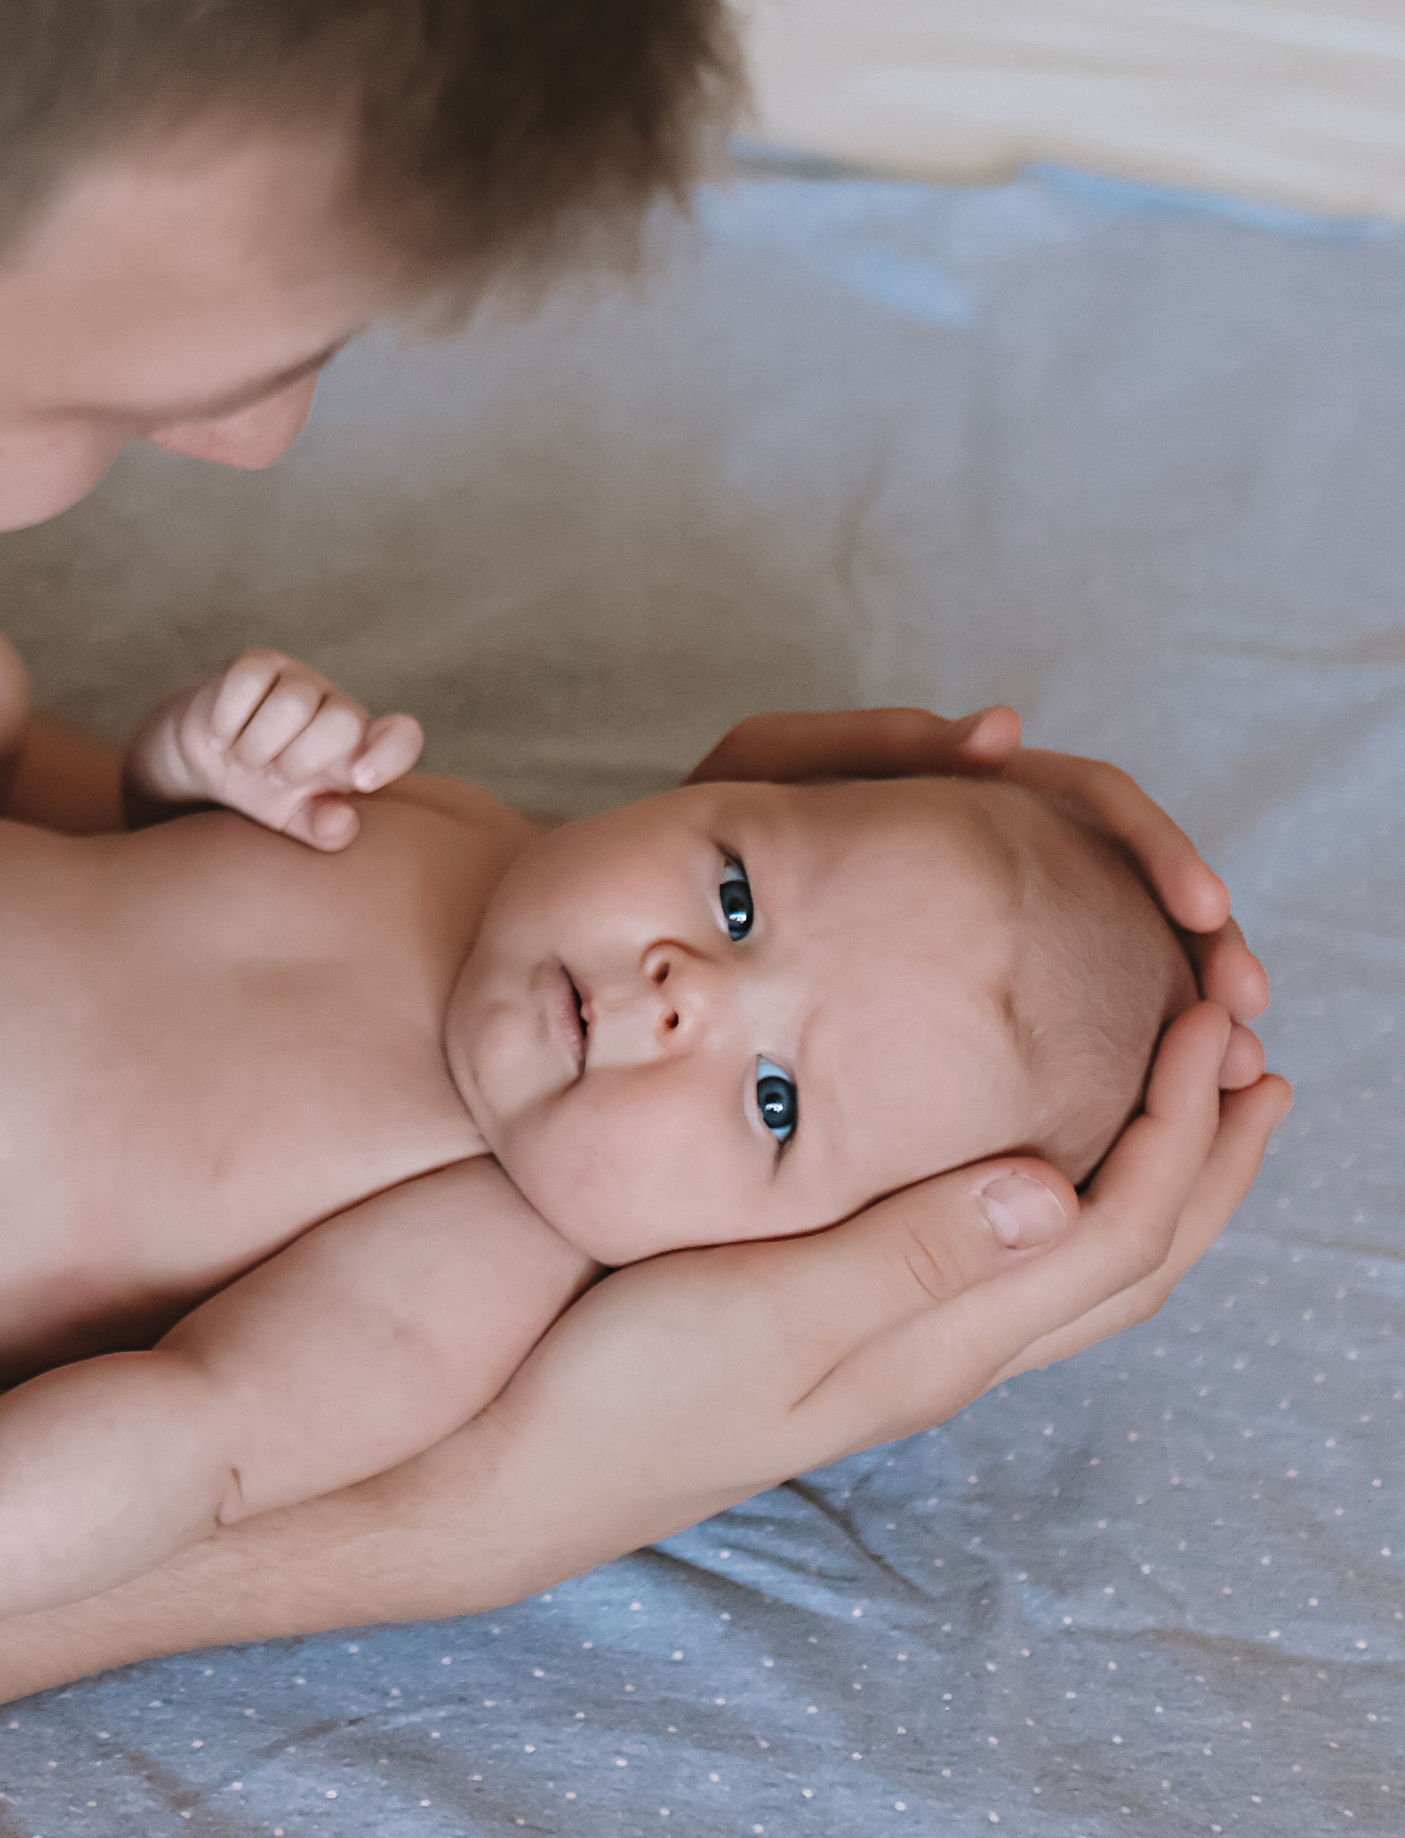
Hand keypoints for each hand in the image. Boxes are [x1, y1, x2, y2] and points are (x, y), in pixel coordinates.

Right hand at [125, 651, 422, 851]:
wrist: (212, 762)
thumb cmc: (265, 792)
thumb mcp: (294, 820)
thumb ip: (321, 829)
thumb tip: (341, 824)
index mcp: (358, 749)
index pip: (401, 738)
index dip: (391, 754)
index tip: (359, 780)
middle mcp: (336, 708)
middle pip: (342, 722)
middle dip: (299, 760)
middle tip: (274, 777)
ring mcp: (299, 680)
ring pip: (292, 704)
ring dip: (257, 746)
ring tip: (246, 760)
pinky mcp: (259, 663)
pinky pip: (248, 682)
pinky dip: (229, 721)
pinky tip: (224, 736)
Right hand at [473, 1000, 1290, 1562]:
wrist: (506, 1462)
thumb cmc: (620, 1391)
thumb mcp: (761, 1316)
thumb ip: (902, 1254)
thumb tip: (1057, 1191)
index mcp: (935, 1346)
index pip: (1118, 1234)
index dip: (1185, 1127)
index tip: (1210, 1016)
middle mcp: (932, 1347)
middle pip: (1128, 1261)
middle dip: (1210, 1154)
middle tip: (1250, 1042)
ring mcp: (881, 1337)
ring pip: (1071, 1263)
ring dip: (1150, 1170)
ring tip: (1181, 1083)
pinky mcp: (824, 1309)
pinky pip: (991, 1250)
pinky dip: (1052, 1179)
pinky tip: (1016, 1135)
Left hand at [687, 701, 1269, 1062]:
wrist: (593, 958)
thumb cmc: (669, 851)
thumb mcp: (755, 776)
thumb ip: (860, 744)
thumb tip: (1003, 732)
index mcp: (941, 794)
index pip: (1086, 802)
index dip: (1155, 850)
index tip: (1204, 909)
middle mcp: (966, 857)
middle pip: (1120, 879)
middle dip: (1197, 932)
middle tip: (1244, 1001)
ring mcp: (957, 930)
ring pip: (1100, 953)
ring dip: (1173, 994)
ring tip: (1228, 1060)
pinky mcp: (938, 1010)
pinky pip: (1044, 1021)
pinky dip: (1103, 1048)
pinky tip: (1142, 1105)